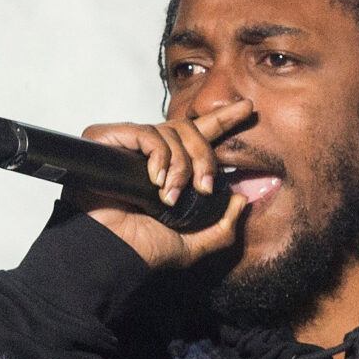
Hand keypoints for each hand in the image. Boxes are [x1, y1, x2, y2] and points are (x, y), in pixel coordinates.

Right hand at [70, 97, 254, 271]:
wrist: (110, 250)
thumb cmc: (142, 249)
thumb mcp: (194, 245)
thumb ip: (223, 228)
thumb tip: (241, 198)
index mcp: (173, 169)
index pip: (200, 135)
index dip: (224, 120)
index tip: (248, 108)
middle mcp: (153, 153)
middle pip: (191, 130)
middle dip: (204, 158)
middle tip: (203, 186)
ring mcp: (131, 145)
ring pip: (172, 132)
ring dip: (180, 166)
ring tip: (168, 196)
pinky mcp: (110, 138)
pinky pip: (148, 133)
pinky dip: (159, 157)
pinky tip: (154, 180)